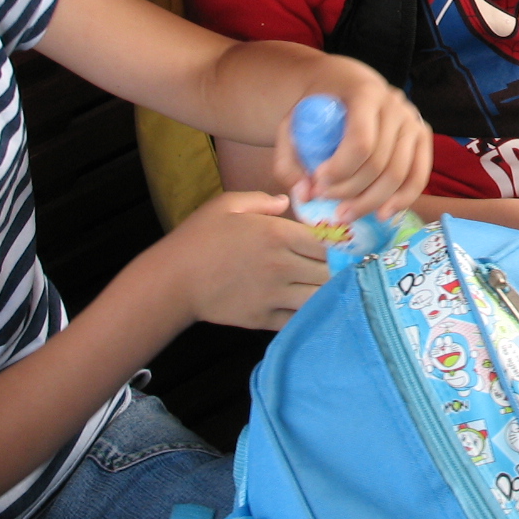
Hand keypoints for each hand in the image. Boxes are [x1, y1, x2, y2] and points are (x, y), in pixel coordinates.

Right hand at [159, 191, 331, 328]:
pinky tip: (311, 307)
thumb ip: (261, 199)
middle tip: (344, 268)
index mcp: (278, 234)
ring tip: (332, 287)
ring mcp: (274, 295)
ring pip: (319, 297)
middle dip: (339, 269)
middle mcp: (282, 265)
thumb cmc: (200, 237)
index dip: (338, 244)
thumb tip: (286, 202)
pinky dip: (309, 314)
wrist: (174, 280)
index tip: (341, 244)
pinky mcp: (264, 319)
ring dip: (328, 293)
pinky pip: (298, 319)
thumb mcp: (227, 204)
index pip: (326, 241)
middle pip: (329, 270)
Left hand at [274, 57, 433, 221]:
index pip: (361, 141)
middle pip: (379, 162)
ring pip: (399, 174)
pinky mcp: (422, 136)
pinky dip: (402, 199)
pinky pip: (418, 176)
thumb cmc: (319, 105)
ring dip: (371, 201)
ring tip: (345, 214)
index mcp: (365, 93)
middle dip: (350, 190)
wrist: (345, 82)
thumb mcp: (293, 122)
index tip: (318, 181)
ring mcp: (412, 120)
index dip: (340, 169)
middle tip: (325, 200)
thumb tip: (305, 194)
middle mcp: (395, 105)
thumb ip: (290, 159)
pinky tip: (382, 214)